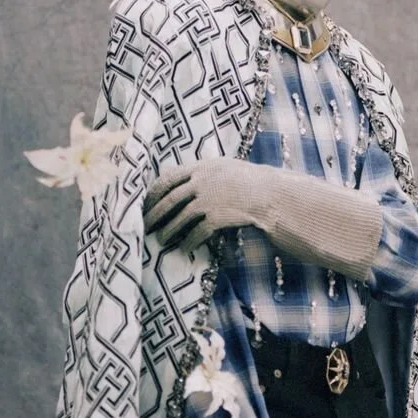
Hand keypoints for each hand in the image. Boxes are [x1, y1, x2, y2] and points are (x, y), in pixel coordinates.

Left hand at [143, 159, 275, 252]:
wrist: (271, 194)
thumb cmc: (250, 181)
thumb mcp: (224, 167)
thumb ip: (201, 171)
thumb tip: (176, 173)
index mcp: (202, 167)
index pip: (168, 178)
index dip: (154, 192)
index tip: (146, 202)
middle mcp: (202, 182)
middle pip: (169, 199)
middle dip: (154, 214)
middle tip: (145, 225)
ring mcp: (208, 200)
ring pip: (179, 218)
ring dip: (168, 231)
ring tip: (160, 240)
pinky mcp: (216, 217)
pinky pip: (197, 232)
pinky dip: (188, 242)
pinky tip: (184, 249)